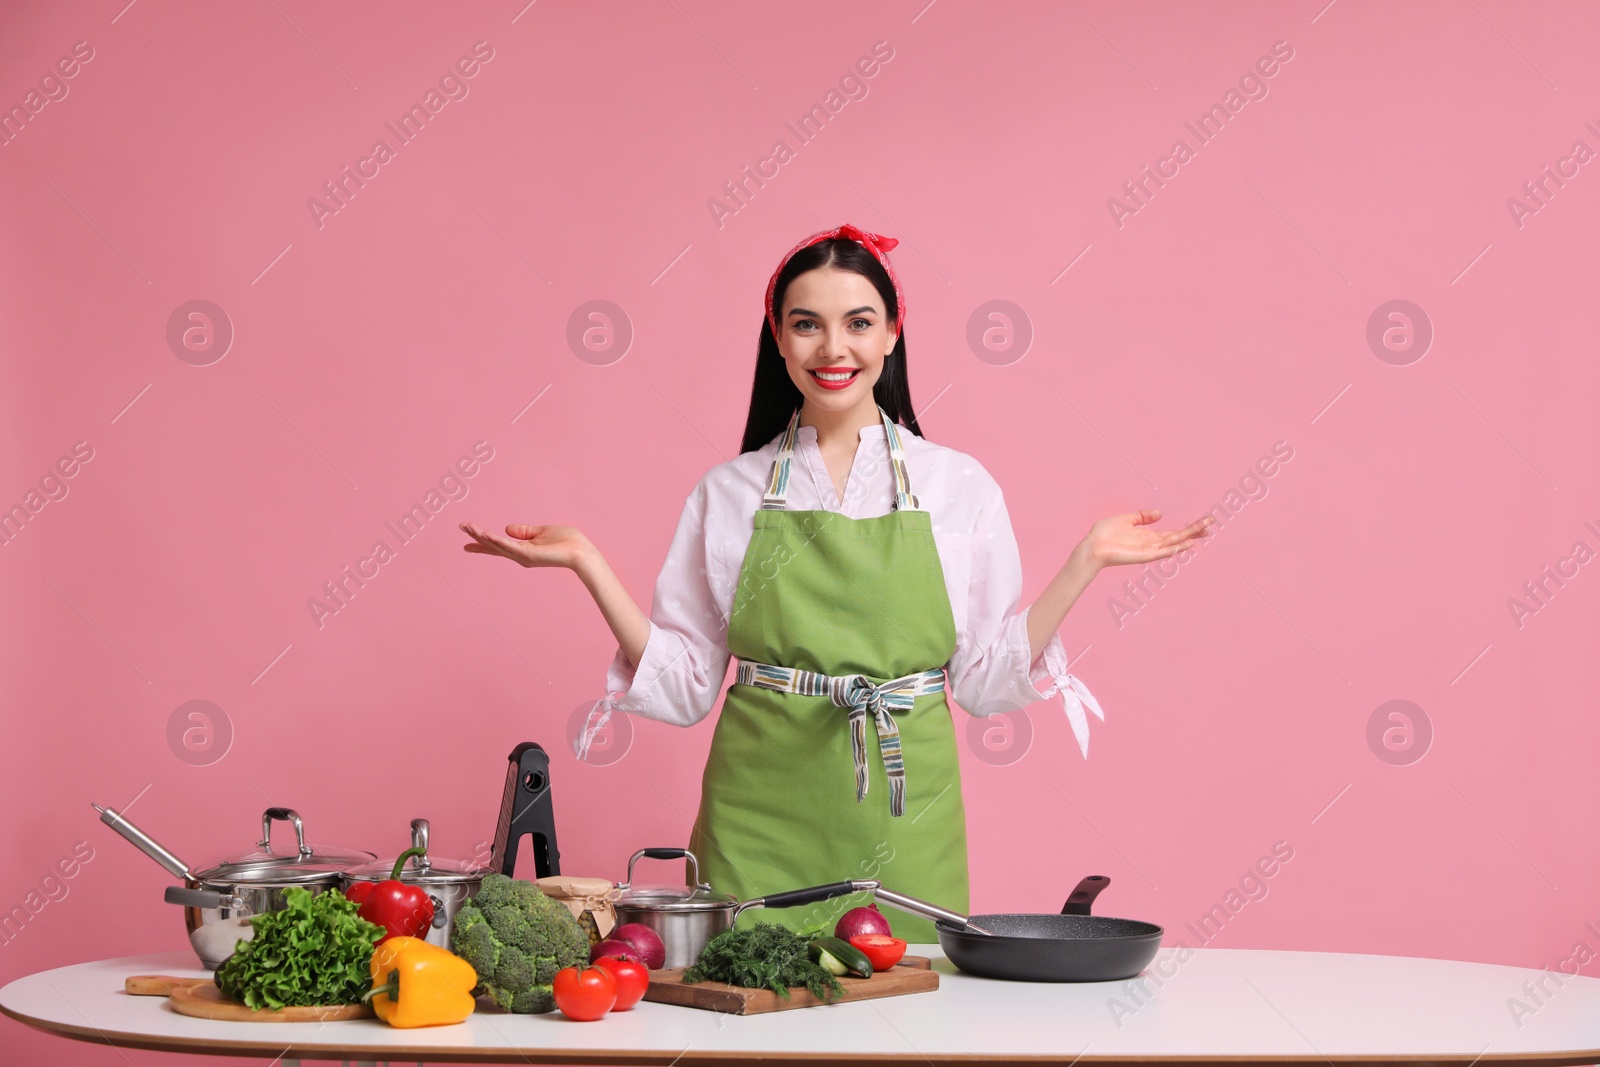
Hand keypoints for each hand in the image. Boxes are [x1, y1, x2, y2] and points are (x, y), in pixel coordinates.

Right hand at [458, 521, 593, 570]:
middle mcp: (519, 555)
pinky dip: (497, 541)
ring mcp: (523, 556)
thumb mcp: (541, 532)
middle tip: (461, 526)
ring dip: (482, 536)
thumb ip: (524, 531)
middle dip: (477, 536)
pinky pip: (509, 546)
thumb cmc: (566, 542)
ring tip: (468, 527)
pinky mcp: (529, 555)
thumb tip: (507, 528)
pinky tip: (485, 535)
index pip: (498, 545)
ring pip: (498, 545)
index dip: (482, 541)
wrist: (581, 552)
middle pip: (493, 546)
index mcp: (522, 549)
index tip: (467, 537)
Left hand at [1079, 510, 1213, 568]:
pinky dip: (1175, 549)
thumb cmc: (1106, 533)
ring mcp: (1150, 551)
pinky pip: (1162, 552)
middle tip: (1212, 523)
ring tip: (1205, 532)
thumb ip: (1143, 516)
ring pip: (1175, 544)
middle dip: (1195, 530)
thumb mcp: (1127, 518)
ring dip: (1190, 538)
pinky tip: (1186, 544)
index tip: (1206, 521)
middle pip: (1179, 537)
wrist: (1092, 545)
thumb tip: (1161, 513)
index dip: (1190, 527)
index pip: (1175, 532)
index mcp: (1150, 536)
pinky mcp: (1143, 556)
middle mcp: (1153, 544)